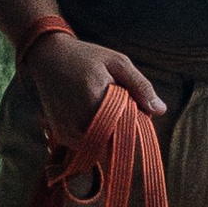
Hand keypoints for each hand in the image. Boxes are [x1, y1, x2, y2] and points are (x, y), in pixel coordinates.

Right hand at [26, 29, 165, 143]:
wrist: (47, 58)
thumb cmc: (85, 57)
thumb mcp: (117, 62)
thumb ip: (140, 86)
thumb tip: (160, 110)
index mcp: (94, 100)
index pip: (127, 130)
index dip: (136, 124)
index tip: (135, 110)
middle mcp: (78, 121)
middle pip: (114, 143)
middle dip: (123, 130)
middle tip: (118, 106)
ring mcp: (67, 132)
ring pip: (101, 149)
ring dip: (108, 136)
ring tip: (102, 108)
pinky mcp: (61, 137)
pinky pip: (87, 148)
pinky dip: (95, 137)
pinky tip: (91, 115)